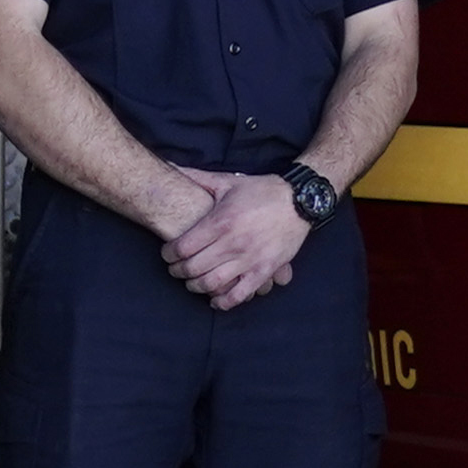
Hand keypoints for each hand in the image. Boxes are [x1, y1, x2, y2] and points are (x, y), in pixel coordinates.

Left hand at [158, 171, 308, 311]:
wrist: (299, 201)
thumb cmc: (261, 191)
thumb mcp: (228, 182)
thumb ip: (197, 177)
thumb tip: (170, 166)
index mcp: (221, 221)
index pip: (183, 247)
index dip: (169, 254)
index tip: (167, 254)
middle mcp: (233, 243)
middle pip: (193, 268)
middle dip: (178, 271)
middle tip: (175, 269)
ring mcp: (249, 259)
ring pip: (212, 284)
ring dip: (196, 287)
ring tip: (192, 282)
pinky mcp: (264, 271)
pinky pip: (240, 295)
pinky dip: (224, 302)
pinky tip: (215, 299)